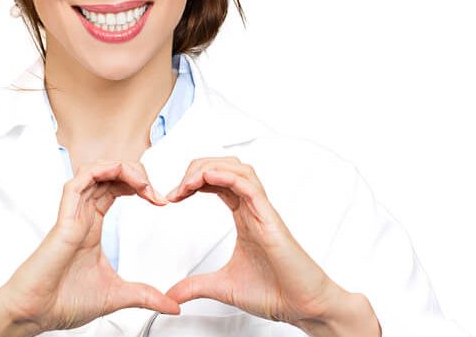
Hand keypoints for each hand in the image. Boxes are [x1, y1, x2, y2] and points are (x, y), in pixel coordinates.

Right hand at [0, 160, 180, 334]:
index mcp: (92, 226)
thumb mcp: (118, 295)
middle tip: (155, 192)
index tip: (161, 201)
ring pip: (94, 171)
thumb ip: (147, 296)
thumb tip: (173, 305)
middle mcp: (82, 215)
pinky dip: (99, 171)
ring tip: (142, 183)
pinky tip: (118, 175)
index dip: (140, 186)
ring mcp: (72, 215)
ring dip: (121, 169)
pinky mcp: (64, 219)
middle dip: (136, 173)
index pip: (116, 188)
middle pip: (108, 174)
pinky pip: (77, 182)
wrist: (37, 313)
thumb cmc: (64, 301)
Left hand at [163, 157, 378, 334]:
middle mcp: (253, 209)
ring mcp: (263, 212)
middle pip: (225, 167)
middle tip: (176, 189)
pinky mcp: (271, 220)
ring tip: (188, 182)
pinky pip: (250, 186)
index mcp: (244, 217)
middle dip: (196, 169)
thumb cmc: (276, 292)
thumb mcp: (223, 287)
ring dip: (210, 168)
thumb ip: (195, 287)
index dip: (192, 182)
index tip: (173, 197)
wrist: (303, 307)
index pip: (216, 182)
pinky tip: (208, 178)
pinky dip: (227, 176)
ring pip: (238, 169)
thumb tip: (172, 295)